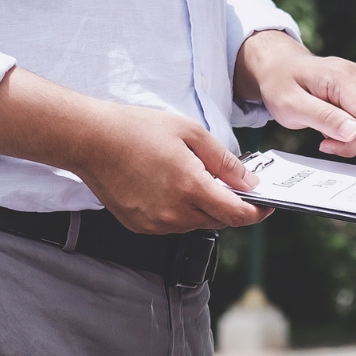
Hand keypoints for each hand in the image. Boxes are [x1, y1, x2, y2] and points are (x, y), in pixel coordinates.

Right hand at [0, 66, 270, 233]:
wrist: (90, 140)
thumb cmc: (137, 129)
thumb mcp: (190, 133)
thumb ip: (224, 161)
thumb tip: (249, 182)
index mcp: (191, 188)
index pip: (237, 215)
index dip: (257, 213)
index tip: (266, 206)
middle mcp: (175, 213)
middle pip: (219, 221)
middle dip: (232, 206)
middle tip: (233, 185)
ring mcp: (156, 223)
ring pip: (196, 224)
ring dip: (205, 208)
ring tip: (196, 179)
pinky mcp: (141, 226)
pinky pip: (173, 225)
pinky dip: (181, 211)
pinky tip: (171, 187)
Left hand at [235, 30, 355, 168]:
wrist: (280, 68)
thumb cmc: (281, 84)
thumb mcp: (291, 105)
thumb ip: (322, 118)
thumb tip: (353, 131)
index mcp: (342, 76)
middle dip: (352, 143)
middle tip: (324, 145)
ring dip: (351, 140)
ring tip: (324, 134)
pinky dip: (353, 134)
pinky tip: (333, 129)